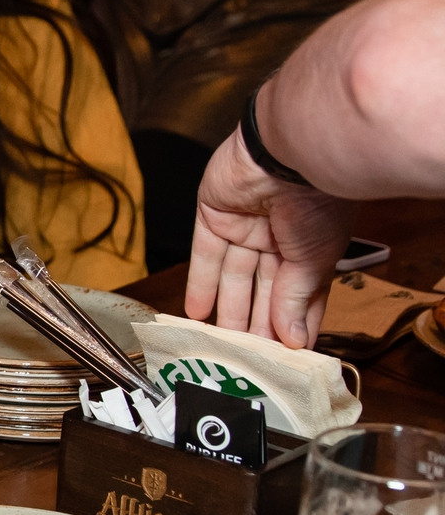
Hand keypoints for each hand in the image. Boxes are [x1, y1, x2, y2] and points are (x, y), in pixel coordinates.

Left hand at [184, 127, 354, 347]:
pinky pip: (205, 254)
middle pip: (263, 289)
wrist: (286, 156)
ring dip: (227, 310)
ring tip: (220, 344)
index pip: (300, 296)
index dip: (293, 325)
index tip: (286, 357)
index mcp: (312, 248)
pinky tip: (197, 312)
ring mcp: (246, 227)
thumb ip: (296, 299)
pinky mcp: (214, 214)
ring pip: (233, 277)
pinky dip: (200, 283)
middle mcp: (279, 239)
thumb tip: (294, 339)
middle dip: (255, 323)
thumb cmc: (317, 202)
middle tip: (248, 358)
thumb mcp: (313, 260)